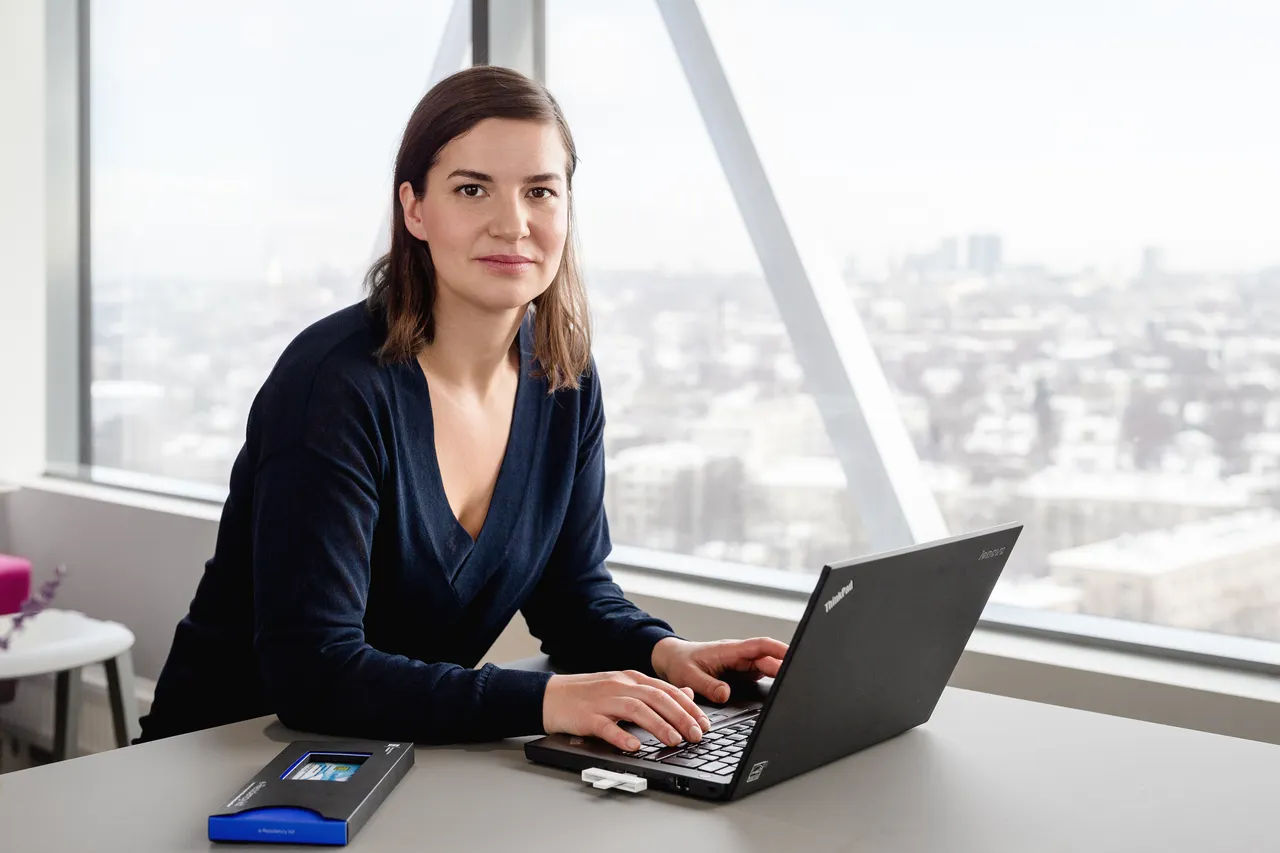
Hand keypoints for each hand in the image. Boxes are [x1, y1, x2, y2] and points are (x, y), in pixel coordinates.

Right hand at [542, 670, 712, 752]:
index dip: (688, 706)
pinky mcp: (586, 716)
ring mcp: (602, 700)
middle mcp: (619, 685)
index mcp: (630, 678)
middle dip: (680, 716)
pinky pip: (606, 726)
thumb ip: (653, 692)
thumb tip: (686, 696)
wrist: (550, 696)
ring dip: (658, 725)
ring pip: (635, 709)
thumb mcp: (623, 689)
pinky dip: (621, 736)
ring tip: (675, 741)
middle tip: (696, 735)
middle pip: (655, 697)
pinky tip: (634, 747)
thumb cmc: (588, 696)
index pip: (666, 689)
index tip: (704, 722)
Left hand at [651, 637, 788, 703]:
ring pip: (766, 665)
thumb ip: (707, 686)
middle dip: (785, 665)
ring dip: (780, 672)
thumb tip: (725, 694)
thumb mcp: (688, 677)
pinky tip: (782, 686)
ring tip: (795, 684)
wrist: (672, 659)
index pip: (759, 646)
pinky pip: (760, 672)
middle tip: (799, 678)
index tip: (795, 655)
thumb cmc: (680, 663)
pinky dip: (772, 677)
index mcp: (729, 651)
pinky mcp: (741, 672)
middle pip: (767, 658)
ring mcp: (741, 663)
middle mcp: (738, 655)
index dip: (778, 649)